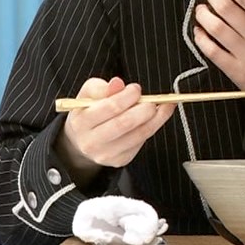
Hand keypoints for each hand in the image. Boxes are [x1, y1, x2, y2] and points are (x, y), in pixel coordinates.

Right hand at [56, 76, 174, 182]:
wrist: (82, 141)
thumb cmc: (88, 113)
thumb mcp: (87, 95)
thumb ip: (101, 87)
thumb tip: (117, 84)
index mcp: (81, 122)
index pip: (110, 108)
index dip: (127, 96)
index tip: (136, 89)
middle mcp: (92, 142)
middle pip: (125, 124)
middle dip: (144, 109)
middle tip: (152, 100)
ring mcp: (106, 154)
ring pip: (138, 135)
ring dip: (156, 118)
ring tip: (163, 106)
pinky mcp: (120, 160)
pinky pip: (141, 142)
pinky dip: (152, 127)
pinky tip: (156, 118)